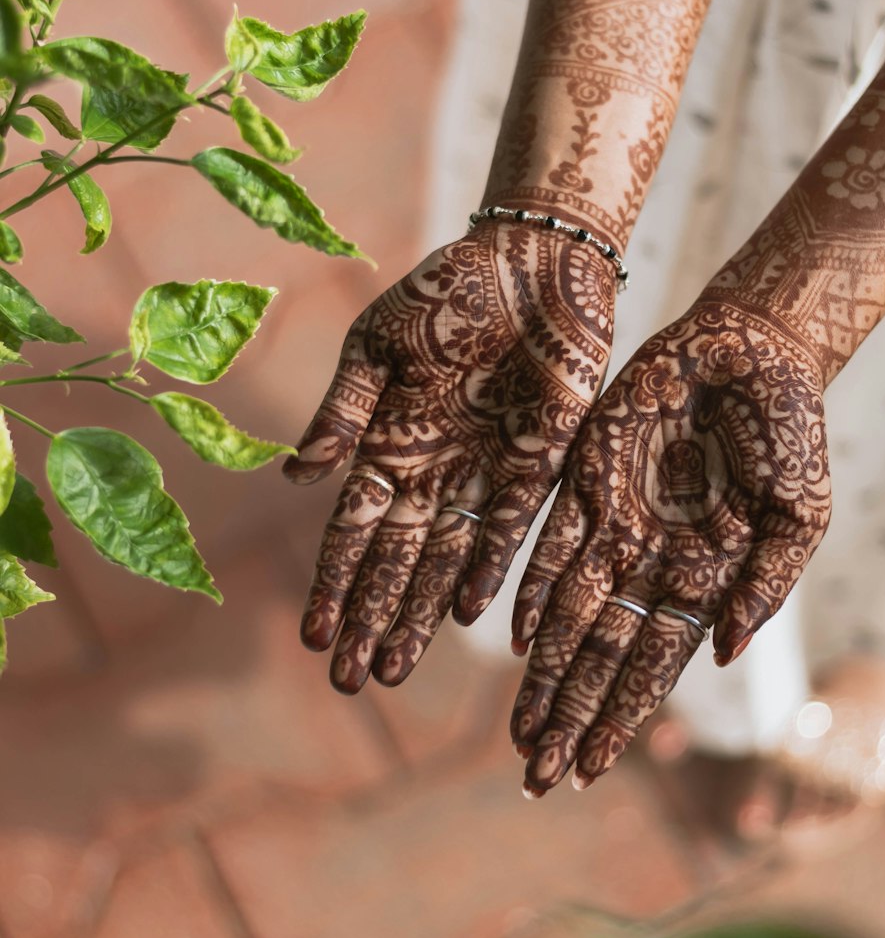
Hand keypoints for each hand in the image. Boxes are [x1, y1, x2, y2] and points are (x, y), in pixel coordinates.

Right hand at [283, 221, 614, 691]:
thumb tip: (294, 480)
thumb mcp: (376, 344)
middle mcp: (433, 472)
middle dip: (370, 620)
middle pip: (395, 563)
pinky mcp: (537, 462)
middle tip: (349, 680)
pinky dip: (490, 568)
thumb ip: (342, 411)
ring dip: (419, 615)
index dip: (333, 585)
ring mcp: (485, 473)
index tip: (313, 637)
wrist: (530, 257)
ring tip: (394, 667)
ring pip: (447, 561)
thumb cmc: (444, 291)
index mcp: (387, 443)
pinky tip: (469, 614)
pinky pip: (511, 528)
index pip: (353, 532)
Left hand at [510, 297, 832, 794]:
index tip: (590, 772)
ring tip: (519, 730)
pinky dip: (531, 590)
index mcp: (705, 582)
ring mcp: (614, 526)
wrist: (753, 350)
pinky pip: (548, 546)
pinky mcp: (583, 480)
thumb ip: (768, 584)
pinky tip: (512, 637)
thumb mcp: (801, 514)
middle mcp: (651, 565)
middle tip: (534, 775)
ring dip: (542, 673)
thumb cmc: (790, 432)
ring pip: (566, 615)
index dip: (620, 719)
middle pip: (600, 656)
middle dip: (569, 715)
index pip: (653, 668)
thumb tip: (724, 656)